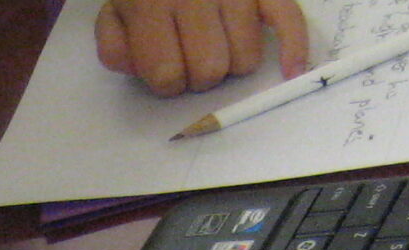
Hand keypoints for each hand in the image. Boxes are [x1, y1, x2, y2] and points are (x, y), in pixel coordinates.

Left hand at [96, 0, 310, 94]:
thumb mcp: (115, 11)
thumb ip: (116, 47)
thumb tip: (143, 71)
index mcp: (153, 3)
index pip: (167, 75)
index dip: (165, 82)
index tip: (164, 69)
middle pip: (210, 71)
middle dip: (199, 78)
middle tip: (191, 61)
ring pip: (245, 59)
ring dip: (232, 64)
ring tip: (218, 45)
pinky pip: (288, 19)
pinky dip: (292, 47)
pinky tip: (289, 68)